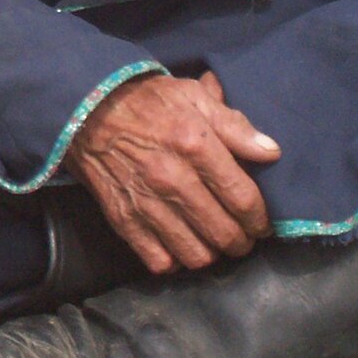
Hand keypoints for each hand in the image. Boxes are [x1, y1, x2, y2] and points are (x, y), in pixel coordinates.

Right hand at [67, 70, 281, 272]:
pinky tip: (180, 246)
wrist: (86, 108)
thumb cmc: (147, 100)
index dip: (260, 218)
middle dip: (242, 242)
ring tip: (215, 244)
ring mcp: (146, 203)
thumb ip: (235, 126)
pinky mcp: (123, 220)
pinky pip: (159, 260)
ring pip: (196, 254)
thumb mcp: (193, 96)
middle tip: (244, 237)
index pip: (242, 199)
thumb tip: (271, 152)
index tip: (262, 223)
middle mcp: (173, 180)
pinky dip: (175, 261)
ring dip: (213, 254)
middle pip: (224, 232)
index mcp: (195, 145)